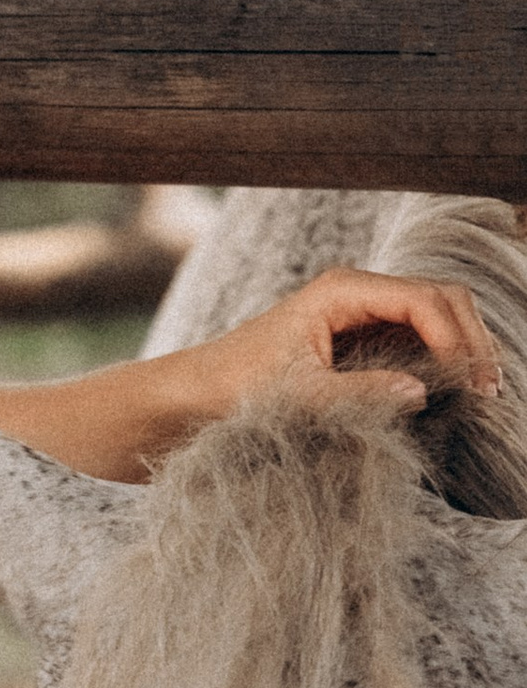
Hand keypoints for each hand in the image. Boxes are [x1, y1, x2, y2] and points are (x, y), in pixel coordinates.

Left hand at [186, 266, 502, 419]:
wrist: (198, 392)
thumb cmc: (238, 389)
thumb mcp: (300, 397)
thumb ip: (360, 393)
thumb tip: (420, 391)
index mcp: (342, 291)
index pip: (423, 300)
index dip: (454, 338)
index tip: (470, 382)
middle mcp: (356, 290)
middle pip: (441, 297)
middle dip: (470, 338)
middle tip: (489, 389)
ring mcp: (361, 308)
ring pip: (436, 311)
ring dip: (462, 344)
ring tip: (481, 389)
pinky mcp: (360, 331)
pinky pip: (417, 331)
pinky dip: (443, 353)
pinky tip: (455, 385)